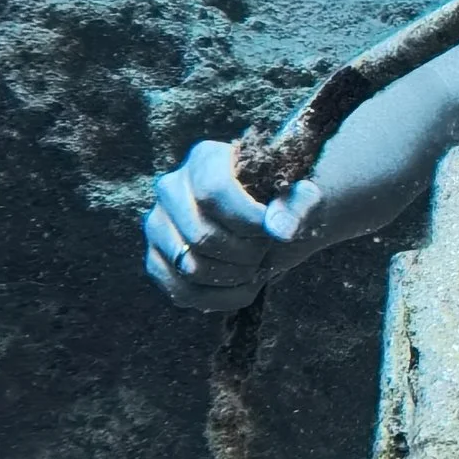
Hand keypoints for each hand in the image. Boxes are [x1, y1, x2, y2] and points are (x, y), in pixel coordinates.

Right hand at [143, 139, 323, 312]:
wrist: (268, 223)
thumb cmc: (282, 203)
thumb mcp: (301, 196)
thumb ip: (299, 204)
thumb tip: (281, 228)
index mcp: (206, 159)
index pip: (214, 192)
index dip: (248, 220)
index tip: (275, 232)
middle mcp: (172, 188)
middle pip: (201, 236)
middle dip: (246, 253)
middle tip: (266, 249)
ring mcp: (158, 225)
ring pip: (190, 267)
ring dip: (235, 276)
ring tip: (255, 265)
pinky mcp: (156, 259)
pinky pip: (180, 291)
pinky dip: (218, 298)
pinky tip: (242, 286)